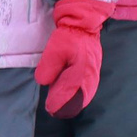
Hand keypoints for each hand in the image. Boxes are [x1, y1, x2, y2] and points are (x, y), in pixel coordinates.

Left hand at [36, 0, 108, 117]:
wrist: (83, 23)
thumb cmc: (68, 36)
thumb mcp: (55, 50)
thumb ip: (49, 67)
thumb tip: (43, 83)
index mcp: (81, 71)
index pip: (71, 93)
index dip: (61, 102)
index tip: (51, 109)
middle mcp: (90, 74)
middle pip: (80, 96)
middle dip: (68, 106)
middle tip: (55, 113)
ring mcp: (93, 72)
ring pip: (85, 93)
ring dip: (75, 102)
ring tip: (63, 109)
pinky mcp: (92, 69)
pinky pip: (88, 87)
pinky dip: (82, 95)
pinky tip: (75, 99)